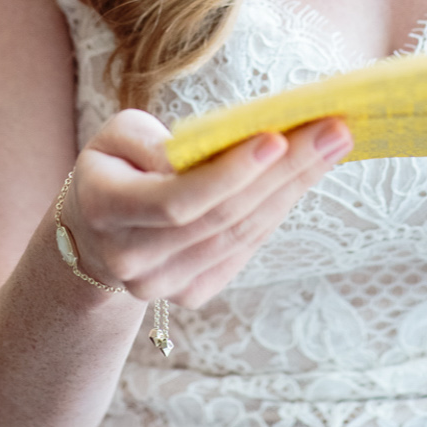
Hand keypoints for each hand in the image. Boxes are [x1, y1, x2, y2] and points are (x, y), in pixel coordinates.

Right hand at [66, 108, 354, 308]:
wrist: (94, 231)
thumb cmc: (113, 166)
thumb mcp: (117, 136)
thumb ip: (157, 140)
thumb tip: (223, 148)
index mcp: (104, 209)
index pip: (176, 201)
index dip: (228, 174)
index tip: (276, 138)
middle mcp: (132, 259)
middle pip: (222, 218)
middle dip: (284, 172)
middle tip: (333, 132)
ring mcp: (162, 285)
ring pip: (241, 236)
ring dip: (293, 189)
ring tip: (332, 147)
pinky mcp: (191, 294)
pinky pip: (244, 250)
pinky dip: (277, 210)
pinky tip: (304, 177)